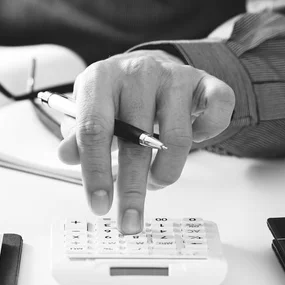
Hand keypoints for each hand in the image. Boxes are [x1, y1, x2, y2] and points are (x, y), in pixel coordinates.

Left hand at [57, 50, 234, 233]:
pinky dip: (207, 135)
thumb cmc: (114, 96)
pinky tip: (191, 141)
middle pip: (136, 140)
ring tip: (154, 181)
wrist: (145, 64)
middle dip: (132, 189)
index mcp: (100, 79)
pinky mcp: (204, 81)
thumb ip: (77, 136)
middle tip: (130, 220)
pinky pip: (217, 113)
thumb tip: (66, 156)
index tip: (100, 205)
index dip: (96, 171)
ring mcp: (173, 75)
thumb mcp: (87, 110)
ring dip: (165, 172)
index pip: (94, 129)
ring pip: (177, 138)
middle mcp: (137, 73)